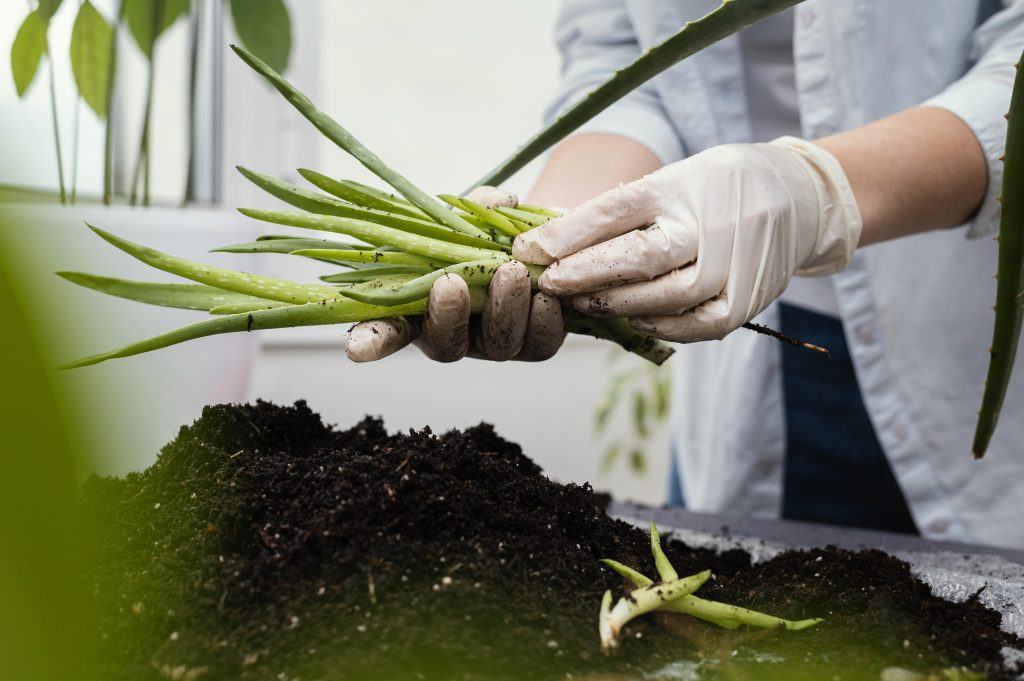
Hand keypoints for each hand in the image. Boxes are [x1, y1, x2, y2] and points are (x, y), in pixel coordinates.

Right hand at [345, 188, 565, 362]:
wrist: (544, 244)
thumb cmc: (490, 231)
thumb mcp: (474, 213)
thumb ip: (477, 209)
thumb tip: (497, 203)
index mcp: (422, 307)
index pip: (389, 331)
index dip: (372, 340)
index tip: (355, 346)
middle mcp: (456, 332)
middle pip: (446, 345)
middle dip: (448, 315)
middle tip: (453, 280)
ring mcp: (496, 342)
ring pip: (498, 345)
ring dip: (503, 309)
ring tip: (513, 272)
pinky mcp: (536, 343)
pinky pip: (540, 345)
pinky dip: (544, 323)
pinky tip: (548, 299)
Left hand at [512, 137, 862, 341]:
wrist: (799, 198)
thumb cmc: (717, 187)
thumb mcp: (671, 180)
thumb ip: (620, 211)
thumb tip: (552, 244)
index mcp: (688, 184)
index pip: (618, 210)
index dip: (568, 235)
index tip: (528, 252)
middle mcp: (713, 224)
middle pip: (639, 259)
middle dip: (585, 276)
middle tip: (546, 285)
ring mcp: (735, 267)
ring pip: (664, 298)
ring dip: (614, 305)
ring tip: (579, 303)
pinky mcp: (746, 302)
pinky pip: (694, 326)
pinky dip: (657, 325)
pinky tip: (629, 320)